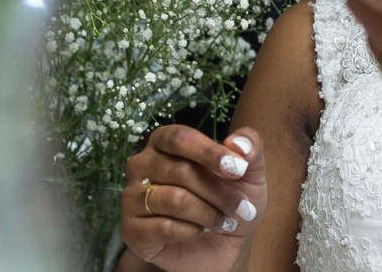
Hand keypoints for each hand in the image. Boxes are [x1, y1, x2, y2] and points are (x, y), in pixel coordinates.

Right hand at [119, 126, 265, 271]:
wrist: (223, 243)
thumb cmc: (231, 196)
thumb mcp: (250, 171)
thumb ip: (250, 146)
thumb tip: (238, 143)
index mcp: (165, 141)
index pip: (180, 138)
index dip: (210, 153)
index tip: (239, 169)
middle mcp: (142, 164)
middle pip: (180, 171)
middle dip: (219, 192)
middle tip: (241, 207)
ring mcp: (132, 197)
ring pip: (174, 200)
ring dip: (208, 213)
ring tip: (223, 221)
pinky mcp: (131, 230)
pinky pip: (163, 228)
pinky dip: (191, 231)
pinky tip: (200, 232)